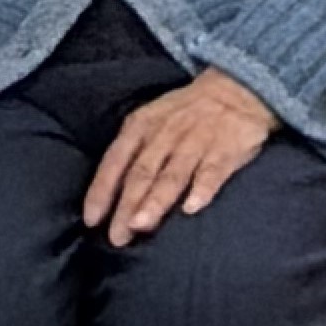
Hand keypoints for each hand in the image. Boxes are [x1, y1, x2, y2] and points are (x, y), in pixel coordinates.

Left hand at [83, 66, 275, 247]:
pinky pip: (212, 171)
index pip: (115, 160)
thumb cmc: (183, 114)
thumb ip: (132, 154)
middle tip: (117, 236)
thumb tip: (108, 198)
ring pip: (172, 174)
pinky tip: (192, 207)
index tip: (92, 219)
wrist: (234, 89)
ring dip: (156, 199)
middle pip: (142, 173)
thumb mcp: (150, 121)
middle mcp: (165, 134)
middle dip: (127, 205)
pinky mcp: (225, 149)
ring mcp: (196, 142)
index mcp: (141, 126)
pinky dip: (202, 188)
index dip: (102, 190)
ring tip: (142, 224)